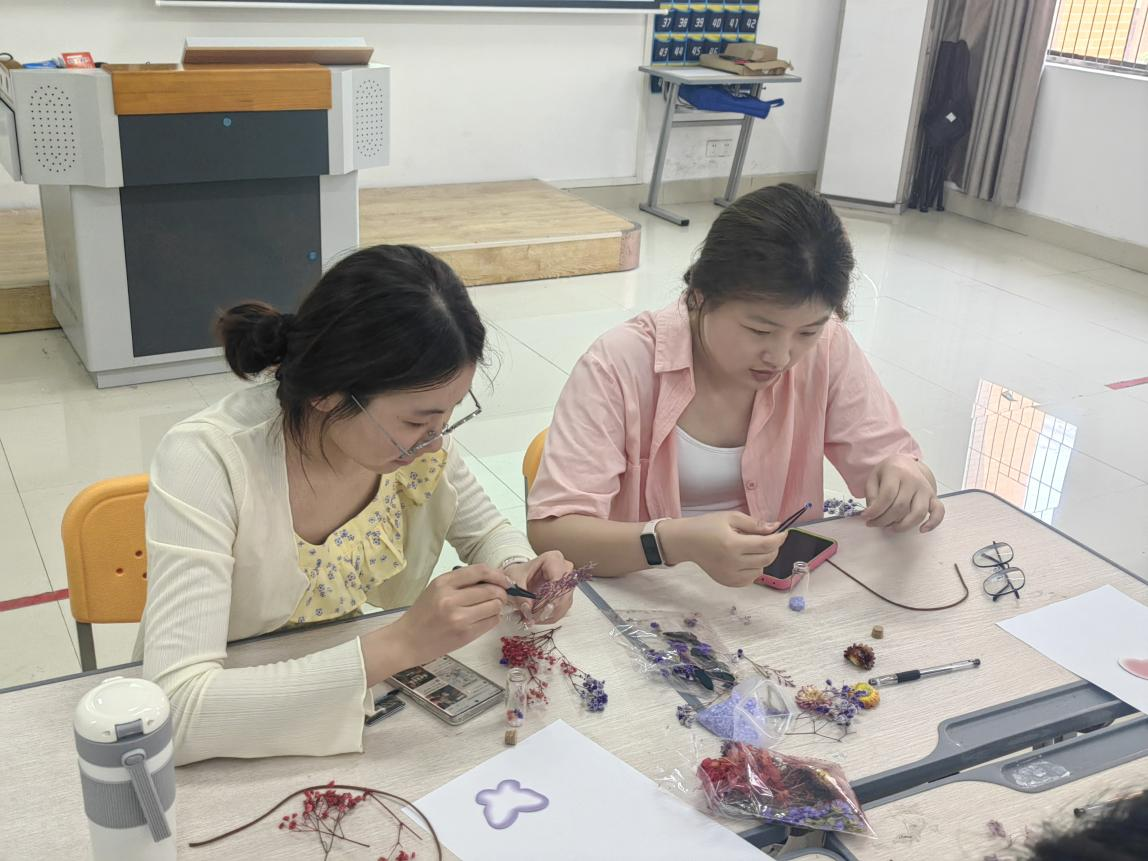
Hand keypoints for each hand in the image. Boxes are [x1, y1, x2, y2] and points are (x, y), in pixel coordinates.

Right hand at [386, 565, 510, 668]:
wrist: (406, 641)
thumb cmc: (422, 614)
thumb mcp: (436, 589)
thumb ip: (461, 582)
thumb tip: (492, 579)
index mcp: (443, 583)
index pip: (480, 571)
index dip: (498, 574)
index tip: (504, 580)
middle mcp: (451, 599)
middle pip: (492, 590)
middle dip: (501, 593)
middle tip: (500, 596)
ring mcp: (459, 618)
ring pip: (495, 606)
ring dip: (497, 607)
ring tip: (489, 608)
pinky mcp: (465, 635)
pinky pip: (491, 622)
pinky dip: (493, 619)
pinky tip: (483, 619)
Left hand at [504, 550, 574, 625]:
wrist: (519, 577)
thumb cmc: (518, 573)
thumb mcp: (514, 581)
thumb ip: (520, 595)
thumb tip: (528, 607)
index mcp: (553, 559)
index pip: (558, 580)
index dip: (549, 597)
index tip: (537, 609)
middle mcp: (564, 569)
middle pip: (563, 593)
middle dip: (547, 609)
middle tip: (533, 618)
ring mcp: (567, 583)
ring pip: (564, 604)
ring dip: (548, 615)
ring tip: (532, 619)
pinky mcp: (566, 595)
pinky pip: (562, 609)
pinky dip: (550, 617)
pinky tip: (538, 619)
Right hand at [658, 512, 787, 587]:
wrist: (687, 542)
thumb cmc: (708, 526)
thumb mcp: (730, 517)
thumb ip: (754, 523)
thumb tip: (775, 528)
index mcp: (732, 544)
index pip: (765, 545)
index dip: (779, 539)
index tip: (783, 532)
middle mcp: (732, 563)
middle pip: (766, 559)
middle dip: (773, 548)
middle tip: (769, 538)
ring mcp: (729, 575)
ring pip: (760, 570)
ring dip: (763, 559)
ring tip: (752, 549)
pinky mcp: (727, 582)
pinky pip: (750, 579)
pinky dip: (754, 570)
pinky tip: (746, 560)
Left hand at [862, 454, 944, 532]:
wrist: (906, 464)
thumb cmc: (888, 473)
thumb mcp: (874, 478)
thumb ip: (871, 495)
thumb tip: (873, 513)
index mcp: (896, 472)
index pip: (887, 496)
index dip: (875, 510)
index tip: (866, 518)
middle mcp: (913, 480)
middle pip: (900, 507)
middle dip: (884, 520)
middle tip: (874, 524)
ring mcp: (925, 489)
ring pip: (918, 512)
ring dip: (903, 525)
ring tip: (890, 528)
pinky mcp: (934, 497)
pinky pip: (939, 511)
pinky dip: (933, 523)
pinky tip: (922, 530)